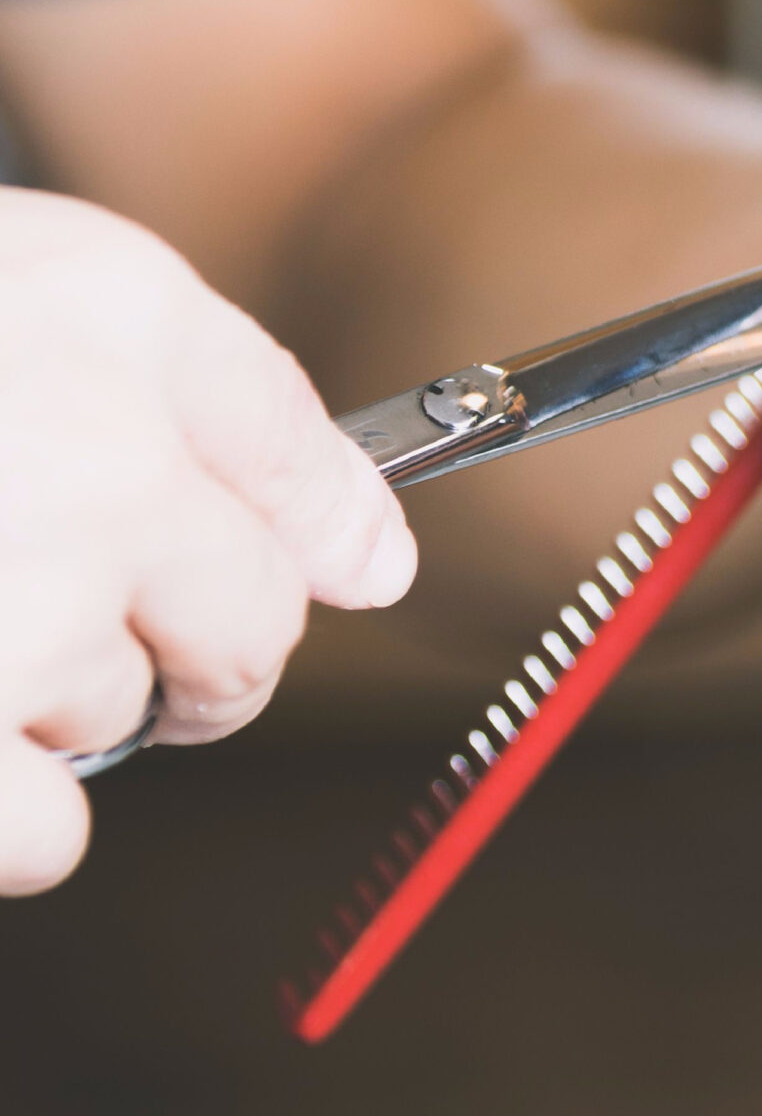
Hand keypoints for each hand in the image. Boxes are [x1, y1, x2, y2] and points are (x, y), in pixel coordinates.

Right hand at [0, 191, 414, 891]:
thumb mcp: (18, 277)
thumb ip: (199, 392)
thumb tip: (371, 564)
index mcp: (106, 311)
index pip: (301, 457)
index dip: (320, 532)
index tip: (335, 564)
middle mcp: (86, 451)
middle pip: (247, 619)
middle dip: (200, 647)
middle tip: (102, 630)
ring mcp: (6, 606)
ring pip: (128, 716)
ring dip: (51, 705)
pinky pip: (49, 838)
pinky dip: (9, 817)